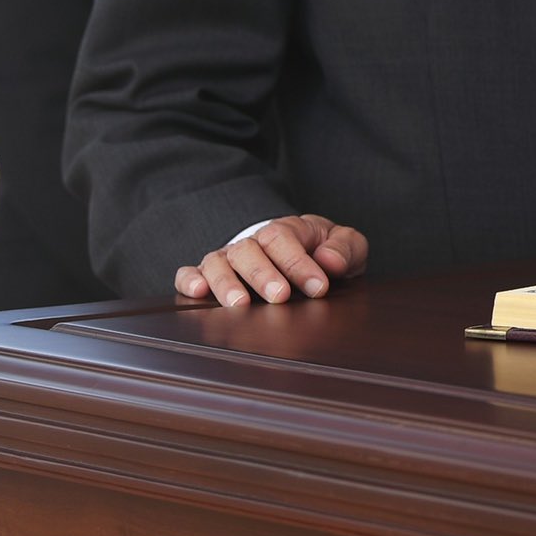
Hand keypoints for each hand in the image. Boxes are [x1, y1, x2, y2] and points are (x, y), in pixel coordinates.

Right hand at [174, 215, 367, 305]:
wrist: (305, 255)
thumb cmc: (325, 253)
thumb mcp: (346, 246)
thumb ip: (345, 248)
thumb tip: (329, 261)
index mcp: (287, 230)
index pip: (285, 239)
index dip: (299, 264)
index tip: (319, 287)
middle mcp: (253, 243)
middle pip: (248, 251)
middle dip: (263, 274)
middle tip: (280, 296)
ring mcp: (229, 259)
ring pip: (217, 263)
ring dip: (226, 283)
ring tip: (239, 305)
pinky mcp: (208, 277)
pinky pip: (189, 274)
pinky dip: (189, 281)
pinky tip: (198, 293)